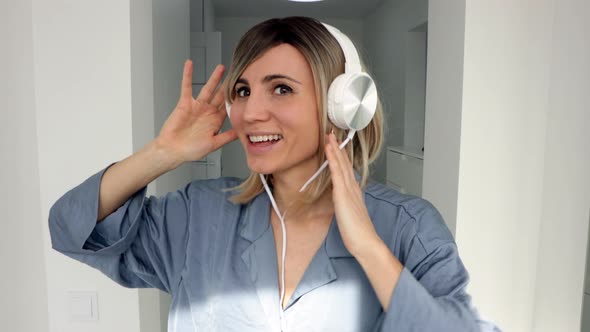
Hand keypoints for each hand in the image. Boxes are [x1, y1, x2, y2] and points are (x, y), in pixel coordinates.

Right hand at [156, 60, 236, 167]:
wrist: (173, 151)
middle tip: (238, 74)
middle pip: (221, 95)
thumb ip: (227, 137)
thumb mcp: (214, 144)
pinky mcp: (185, 103)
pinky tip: (189, 64)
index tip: (246, 90)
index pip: (228, 107)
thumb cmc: (191, 150)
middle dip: (229, 85)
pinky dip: (187, 75)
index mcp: (216, 121)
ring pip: (208, 89)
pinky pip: (187, 87)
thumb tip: (241, 132)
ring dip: (214, 78)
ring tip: (221, 67)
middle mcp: (208, 112)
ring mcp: (197, 106)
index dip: (236, 99)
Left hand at [325, 132, 380, 256]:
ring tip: (329, 136)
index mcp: (354, 192)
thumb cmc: (358, 233)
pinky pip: (337, 173)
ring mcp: (348, 190)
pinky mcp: (343, 195)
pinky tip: (329, 151)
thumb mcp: (349, 215)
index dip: (341, 156)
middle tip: (332, 134)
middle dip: (338, 148)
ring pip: (340, 165)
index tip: (337, 145)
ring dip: (334, 149)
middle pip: (344, 163)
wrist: (365, 242)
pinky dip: (333, 160)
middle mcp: (352, 188)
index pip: (346, 170)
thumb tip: (340, 200)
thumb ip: (345, 205)